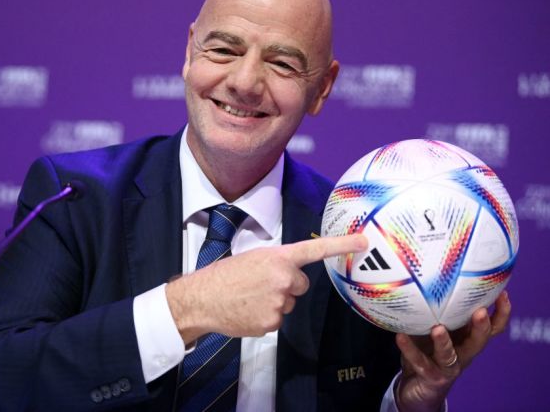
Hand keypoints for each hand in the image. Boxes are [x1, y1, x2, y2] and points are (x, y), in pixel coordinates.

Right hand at [165, 234, 366, 344]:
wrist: (202, 299)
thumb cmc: (224, 275)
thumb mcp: (252, 258)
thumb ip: (276, 263)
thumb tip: (290, 273)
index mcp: (278, 258)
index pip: (315, 249)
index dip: (341, 245)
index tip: (364, 242)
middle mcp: (283, 279)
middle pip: (300, 285)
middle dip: (286, 285)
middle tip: (260, 285)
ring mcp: (279, 303)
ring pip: (288, 303)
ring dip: (274, 301)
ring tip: (249, 297)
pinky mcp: (272, 323)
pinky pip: (277, 319)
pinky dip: (264, 316)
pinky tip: (247, 310)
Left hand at [394, 291, 511, 411]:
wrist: (416, 387)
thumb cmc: (427, 351)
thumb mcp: (434, 327)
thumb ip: (435, 309)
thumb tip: (427, 276)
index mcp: (467, 339)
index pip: (492, 327)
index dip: (501, 313)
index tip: (503, 293)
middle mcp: (463, 353)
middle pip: (479, 341)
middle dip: (482, 326)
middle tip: (480, 312)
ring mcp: (448, 367)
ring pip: (451, 355)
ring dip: (444, 342)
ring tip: (438, 329)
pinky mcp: (431, 376)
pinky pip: (420, 362)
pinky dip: (409, 349)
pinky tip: (400, 336)